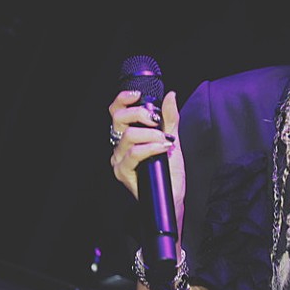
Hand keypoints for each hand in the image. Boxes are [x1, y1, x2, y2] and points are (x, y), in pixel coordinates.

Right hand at [108, 90, 183, 207]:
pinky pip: (134, 153)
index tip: (138, 95)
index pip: (117, 112)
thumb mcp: (172, 138)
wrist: (172, 194)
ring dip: (151, 134)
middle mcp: (120, 146)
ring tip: (165, 141)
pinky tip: (162, 148)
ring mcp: (120, 159)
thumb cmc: (170, 170)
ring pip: (128, 135)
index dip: (123, 99)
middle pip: (118, 119)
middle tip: (156, 121)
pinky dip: (150, 147)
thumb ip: (169, 117)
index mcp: (128, 135)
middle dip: (140, 114)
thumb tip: (170, 96)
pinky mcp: (123, 172)